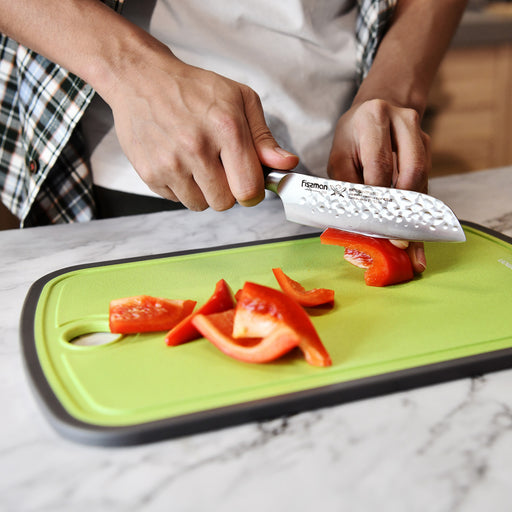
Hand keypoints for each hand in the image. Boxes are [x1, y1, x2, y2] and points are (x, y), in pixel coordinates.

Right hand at [106, 48, 297, 210]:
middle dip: (227, 191)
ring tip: (197, 164)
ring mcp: (170, 163)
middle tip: (220, 169)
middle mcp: (196, 148)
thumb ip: (264, 138)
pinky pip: (175, 199)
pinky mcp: (150, 173)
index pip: (249, 189)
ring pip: (200, 205)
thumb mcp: (239, 100)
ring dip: (203, 191)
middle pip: (224, 203)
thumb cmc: (193, 89)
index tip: (248, 183)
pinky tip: (178, 162)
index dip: (252, 191)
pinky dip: (180, 187)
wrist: (140, 79)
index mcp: (226, 128)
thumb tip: (286, 164)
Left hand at [327, 99, 429, 272]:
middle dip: (401, 208)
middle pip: (410, 172)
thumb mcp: (338, 156)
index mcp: (374, 118)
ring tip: (405, 240)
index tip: (372, 223)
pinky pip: (425, 183)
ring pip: (422, 180)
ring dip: (412, 211)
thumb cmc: (352, 138)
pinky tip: (412, 230)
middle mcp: (404, 122)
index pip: (379, 165)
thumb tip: (355, 220)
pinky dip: (416, 207)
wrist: (376, 110)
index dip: (376, 197)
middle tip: (394, 238)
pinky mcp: (429, 149)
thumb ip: (345, 184)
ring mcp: (422, 135)